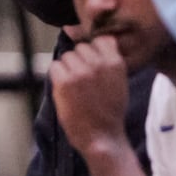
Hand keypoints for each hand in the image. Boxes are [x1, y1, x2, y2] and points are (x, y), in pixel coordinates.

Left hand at [48, 35, 130, 155]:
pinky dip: (57, 77)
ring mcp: (80, 72)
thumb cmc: (111, 112)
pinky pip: (55, 67)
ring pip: (67, 56)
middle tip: (85, 81)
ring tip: (77, 88)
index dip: (94, 51)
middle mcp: (97, 64)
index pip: (100, 39)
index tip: (94, 63)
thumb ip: (110, 60)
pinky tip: (66, 90)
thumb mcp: (120, 82)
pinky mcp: (64, 82)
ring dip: (69, 69)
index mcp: (114, 63)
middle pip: (81, 47)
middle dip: (81, 61)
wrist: (102, 137)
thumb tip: (101, 38)